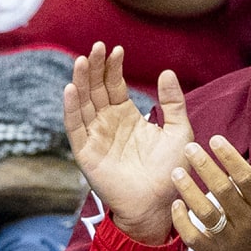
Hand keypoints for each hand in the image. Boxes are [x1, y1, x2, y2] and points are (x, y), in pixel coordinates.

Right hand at [64, 42, 192, 244]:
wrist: (160, 203)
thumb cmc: (171, 171)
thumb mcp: (179, 132)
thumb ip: (174, 103)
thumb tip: (167, 72)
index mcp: (127, 117)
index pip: (114, 85)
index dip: (113, 67)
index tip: (117, 49)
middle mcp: (108, 124)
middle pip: (96, 89)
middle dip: (96, 68)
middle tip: (97, 46)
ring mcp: (95, 137)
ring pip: (83, 103)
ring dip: (81, 81)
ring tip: (83, 60)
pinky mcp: (86, 153)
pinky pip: (75, 127)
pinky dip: (71, 108)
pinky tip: (71, 88)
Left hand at [169, 123, 250, 250]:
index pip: (245, 177)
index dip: (229, 157)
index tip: (214, 139)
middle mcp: (249, 222)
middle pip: (223, 192)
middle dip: (204, 167)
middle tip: (189, 148)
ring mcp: (231, 240)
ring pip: (205, 213)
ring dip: (189, 191)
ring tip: (177, 171)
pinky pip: (194, 237)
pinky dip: (182, 221)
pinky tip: (176, 203)